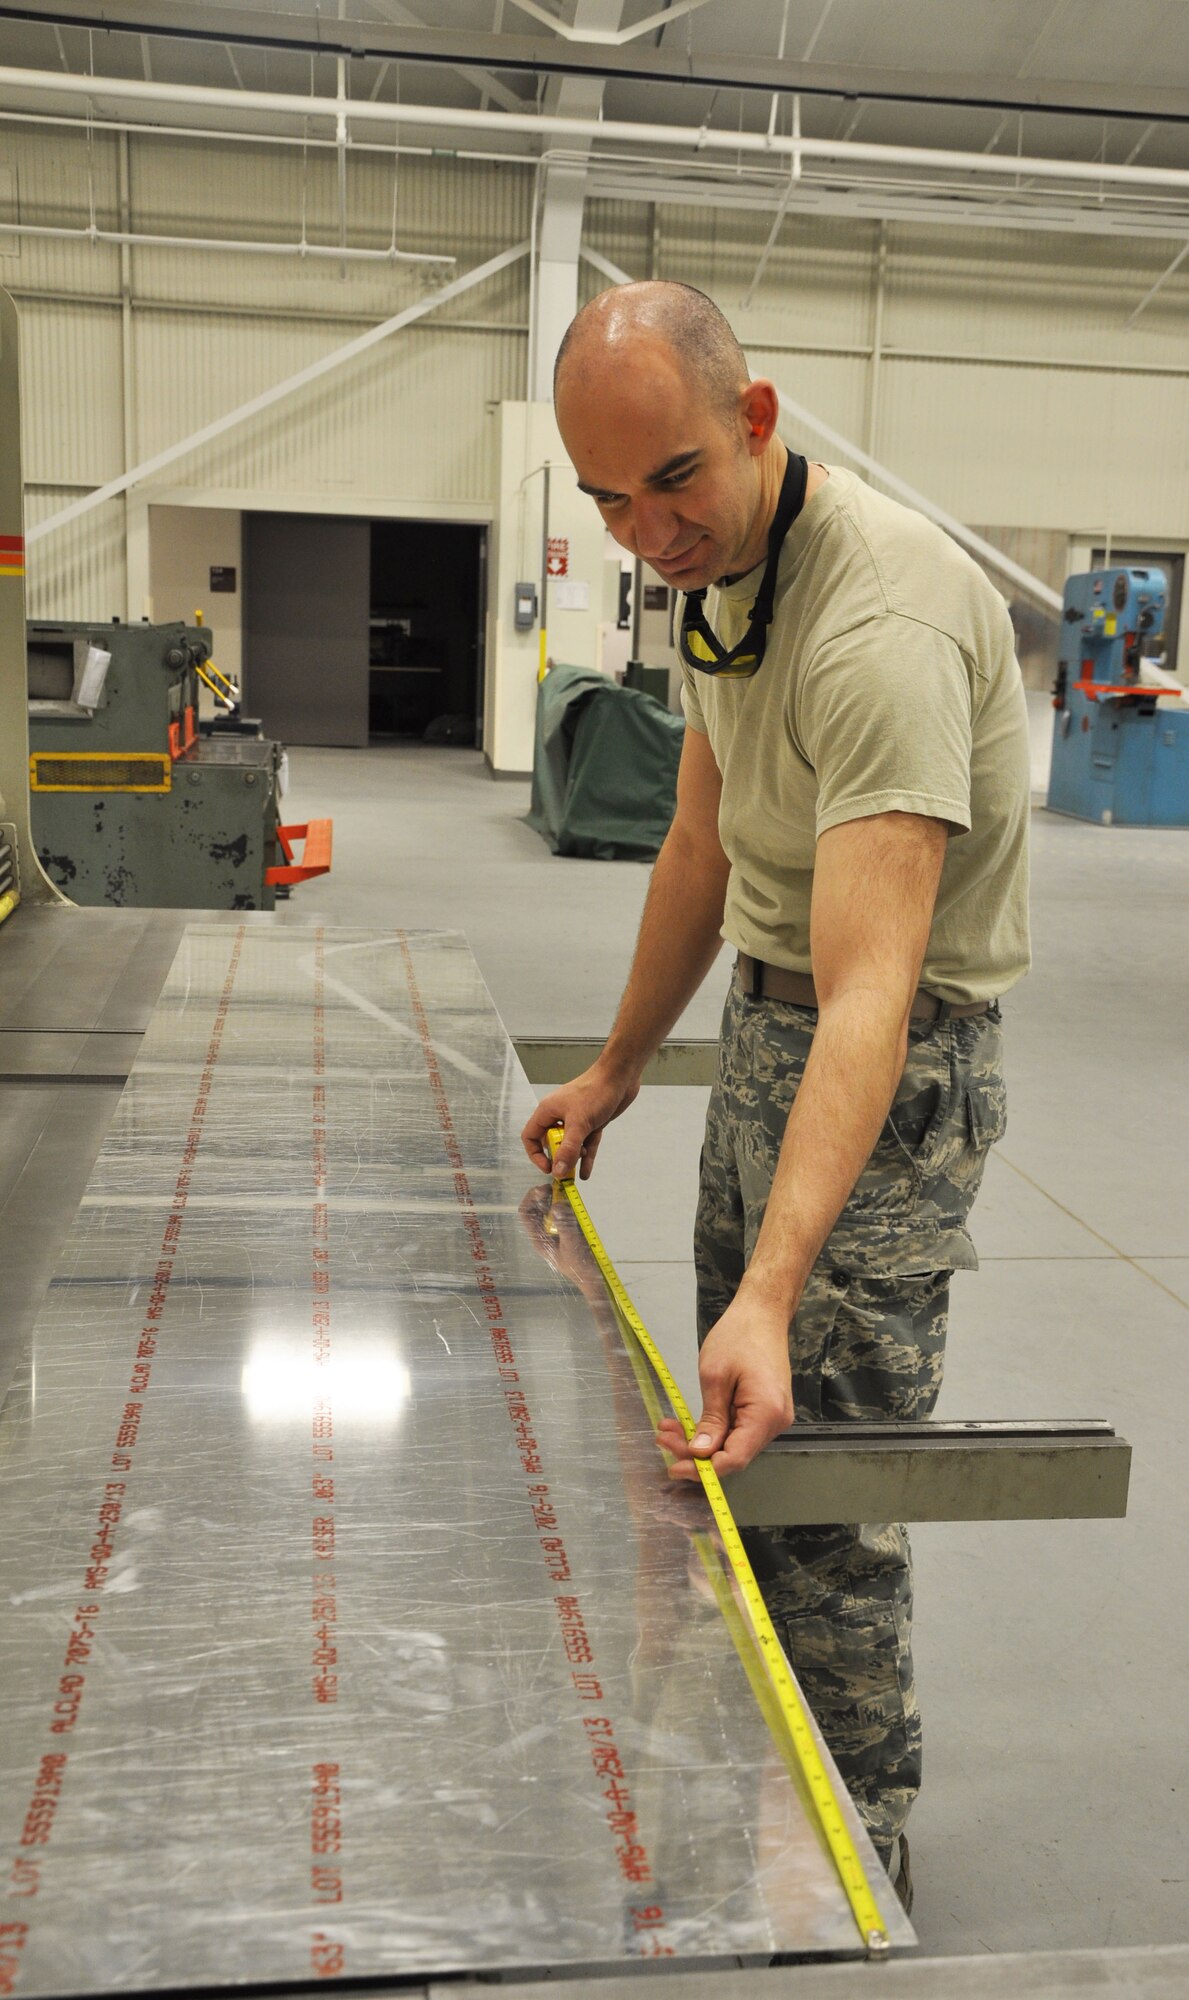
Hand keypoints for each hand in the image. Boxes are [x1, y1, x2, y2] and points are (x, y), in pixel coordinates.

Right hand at [520, 1062, 639, 1179]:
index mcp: (548, 1111)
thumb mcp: (579, 1123)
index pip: (531, 1136)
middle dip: (557, 1159)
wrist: (620, 1076)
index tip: (548, 1167)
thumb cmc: (595, 1091)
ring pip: (570, 1145)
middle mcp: (560, 1116)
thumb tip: (557, 1171)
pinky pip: (586, 1143)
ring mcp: (577, 1119)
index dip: (536, 1154)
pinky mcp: (592, 1122)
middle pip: (550, 1143)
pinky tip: (586, 1172)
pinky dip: (586, 1156)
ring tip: (578, 1170)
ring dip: (573, 1159)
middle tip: (565, 1172)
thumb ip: (568, 1149)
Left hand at [656, 1287, 793, 1480]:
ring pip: (733, 1444)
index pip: (734, 1459)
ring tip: (669, 1428)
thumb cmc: (739, 1336)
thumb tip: (700, 1454)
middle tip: (663, 1439)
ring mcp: (772, 1417)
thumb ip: (710, 1420)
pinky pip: (738, 1431)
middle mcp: (775, 1422)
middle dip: (696, 1453)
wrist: (762, 1313)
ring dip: (701, 1441)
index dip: (704, 1470)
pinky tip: (688, 1423)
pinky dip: (713, 1430)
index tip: (674, 1467)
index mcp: (766, 1413)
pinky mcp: (765, 1411)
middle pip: (733, 1454)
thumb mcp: (715, 1377)